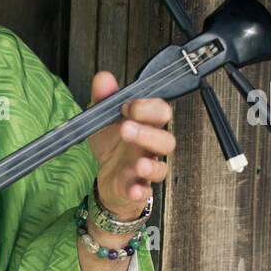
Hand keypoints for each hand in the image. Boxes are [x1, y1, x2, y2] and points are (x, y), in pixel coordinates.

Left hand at [86, 71, 175, 217]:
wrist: (108, 178)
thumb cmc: (113, 146)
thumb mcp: (103, 119)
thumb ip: (104, 98)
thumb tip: (104, 77)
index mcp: (145, 126)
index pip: (160, 112)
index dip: (147, 107)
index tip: (126, 105)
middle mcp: (150, 148)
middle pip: (166, 140)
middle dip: (148, 133)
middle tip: (126, 128)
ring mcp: (146, 169)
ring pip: (162, 168)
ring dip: (150, 165)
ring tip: (137, 163)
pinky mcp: (138, 189)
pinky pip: (146, 192)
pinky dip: (140, 191)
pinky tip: (133, 189)